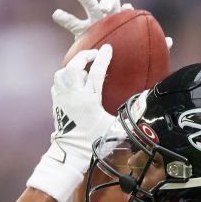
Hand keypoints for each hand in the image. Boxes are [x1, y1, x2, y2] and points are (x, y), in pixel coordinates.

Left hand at [27, 45, 115, 201]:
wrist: (71, 153)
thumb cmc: (93, 142)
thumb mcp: (115, 128)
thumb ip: (129, 115)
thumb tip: (145, 103)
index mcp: (90, 101)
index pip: (96, 73)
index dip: (103, 58)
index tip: (108, 48)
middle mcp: (74, 96)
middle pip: (75, 67)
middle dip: (84, 56)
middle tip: (93, 54)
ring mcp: (63, 99)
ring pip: (62, 73)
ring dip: (71, 67)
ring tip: (81, 68)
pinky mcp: (56, 103)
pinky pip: (57, 84)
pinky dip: (64, 78)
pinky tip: (71, 81)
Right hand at [52, 0, 172, 50]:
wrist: (107, 68)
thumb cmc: (126, 57)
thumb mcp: (139, 53)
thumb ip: (154, 46)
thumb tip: (170, 41)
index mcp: (123, 20)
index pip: (125, 9)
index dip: (126, 9)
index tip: (128, 10)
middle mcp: (109, 18)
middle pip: (109, 3)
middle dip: (109, 2)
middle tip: (107, 8)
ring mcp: (94, 23)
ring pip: (90, 7)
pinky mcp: (81, 31)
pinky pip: (71, 23)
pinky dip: (64, 17)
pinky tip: (56, 14)